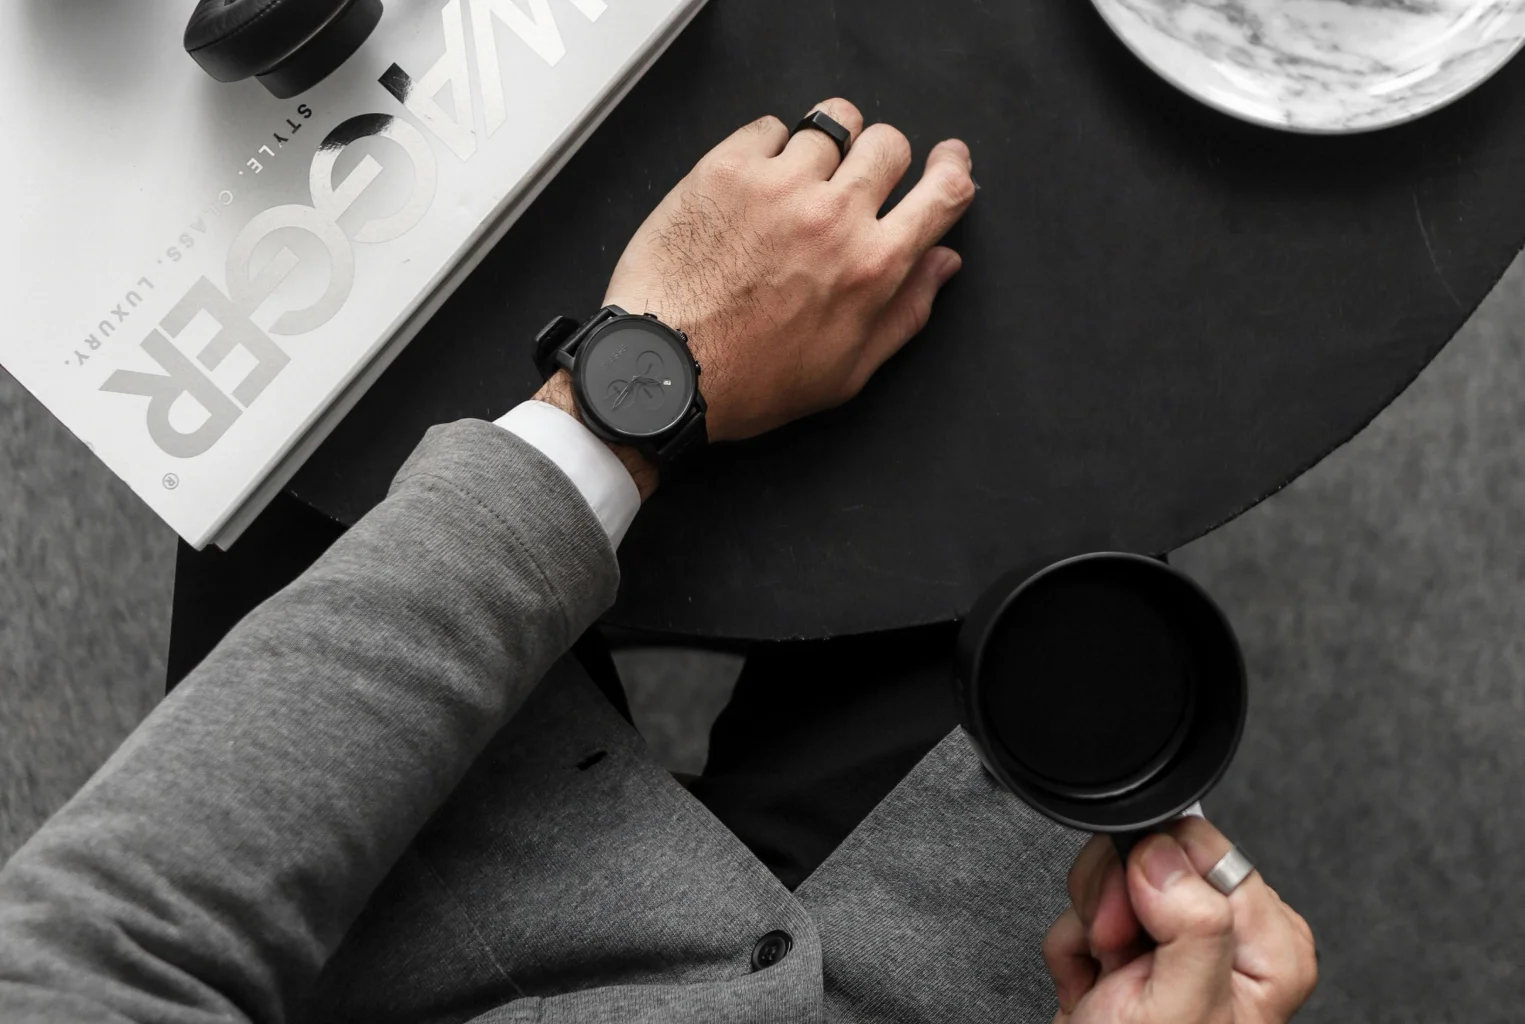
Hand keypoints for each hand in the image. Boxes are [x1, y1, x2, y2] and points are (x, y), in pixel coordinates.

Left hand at [600, 96, 975, 442]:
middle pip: (888, 143)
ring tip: (799, 183)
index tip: (947, 160)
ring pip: (831, 123)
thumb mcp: (847, 371)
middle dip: (881, 160)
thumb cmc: (751, 381)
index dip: (953, 169)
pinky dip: (769, 147)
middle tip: (855, 185)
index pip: (943, 192)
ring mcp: (779, 186)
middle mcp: (834, 217)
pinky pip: (769, 126)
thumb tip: (942, 262)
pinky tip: (754, 186)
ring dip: (825, 148)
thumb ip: (906, 312)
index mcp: (873, 267)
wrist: (664, 370)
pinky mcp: (727, 169)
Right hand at [1044, 818, 1316, 1023]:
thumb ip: (1191, 925)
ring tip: (1105, 980)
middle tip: (1116, 960)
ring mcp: (1186, 942)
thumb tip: (1167, 853)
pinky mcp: (1143, 948)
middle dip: (1114, 904)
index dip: (1152, 879)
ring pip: (1117, 878)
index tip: (1136, 933)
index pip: (1205, 849)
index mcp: (1271, 945)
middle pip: (1156, 857)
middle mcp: (1236, 939)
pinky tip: (1092, 989)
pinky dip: (1076, 947)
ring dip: (1089, 927)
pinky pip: (1091, 907)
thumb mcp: (1177, 1007)